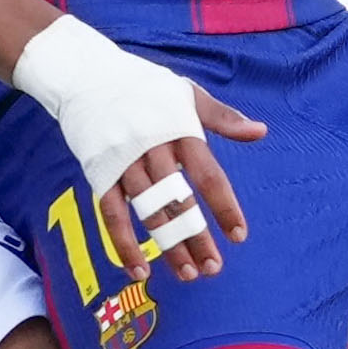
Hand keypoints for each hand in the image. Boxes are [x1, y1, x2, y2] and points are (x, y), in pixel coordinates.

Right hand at [99, 86, 264, 284]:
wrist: (86, 74)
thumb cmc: (143, 86)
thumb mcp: (185, 93)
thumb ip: (223, 117)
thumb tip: (261, 132)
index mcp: (180, 130)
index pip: (209, 175)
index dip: (224, 207)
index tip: (238, 235)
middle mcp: (152, 149)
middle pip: (179, 201)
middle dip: (197, 236)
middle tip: (213, 268)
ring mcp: (124, 164)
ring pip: (148, 213)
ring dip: (168, 246)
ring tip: (187, 274)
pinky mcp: (99, 174)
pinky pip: (112, 216)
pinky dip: (124, 245)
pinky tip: (139, 270)